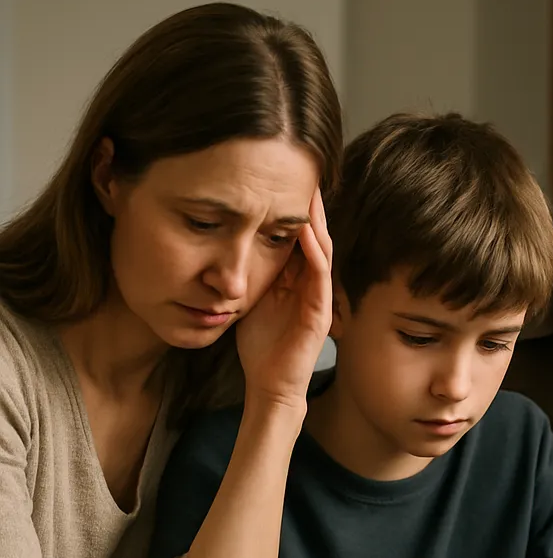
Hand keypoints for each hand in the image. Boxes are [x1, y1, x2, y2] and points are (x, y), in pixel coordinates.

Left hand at [235, 187, 332, 411]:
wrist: (269, 385)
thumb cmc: (260, 347)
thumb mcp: (250, 299)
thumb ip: (248, 273)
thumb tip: (225, 244)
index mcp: (295, 280)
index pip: (298, 236)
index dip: (294, 208)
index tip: (282, 178)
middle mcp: (311, 285)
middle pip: (314, 236)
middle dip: (310, 206)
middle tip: (303, 172)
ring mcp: (319, 298)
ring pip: (322, 250)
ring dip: (316, 222)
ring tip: (309, 192)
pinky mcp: (320, 314)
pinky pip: (320, 276)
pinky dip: (313, 252)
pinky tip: (305, 230)